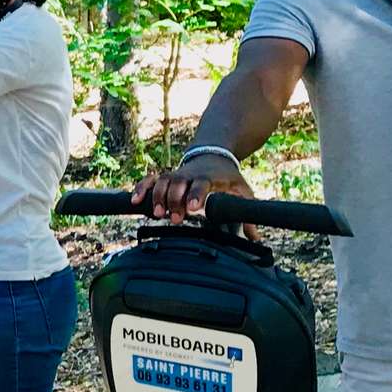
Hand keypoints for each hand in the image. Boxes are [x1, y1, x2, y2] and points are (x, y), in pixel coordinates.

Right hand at [131, 151, 255, 222]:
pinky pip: (150, 180)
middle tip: (175, 218)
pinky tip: (135, 200)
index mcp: (209, 177)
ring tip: (158, 214)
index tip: (193, 207)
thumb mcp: (241, 190)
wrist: (213, 153)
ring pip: (162, 181)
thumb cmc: (227, 177)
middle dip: (174, 199)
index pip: (201, 183)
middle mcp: (190, 174)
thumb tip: (256, 238)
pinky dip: (141, 188)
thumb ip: (247, 213)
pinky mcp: (166, 176)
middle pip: (178, 182)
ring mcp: (176, 174)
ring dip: (157, 196)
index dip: (196, 193)